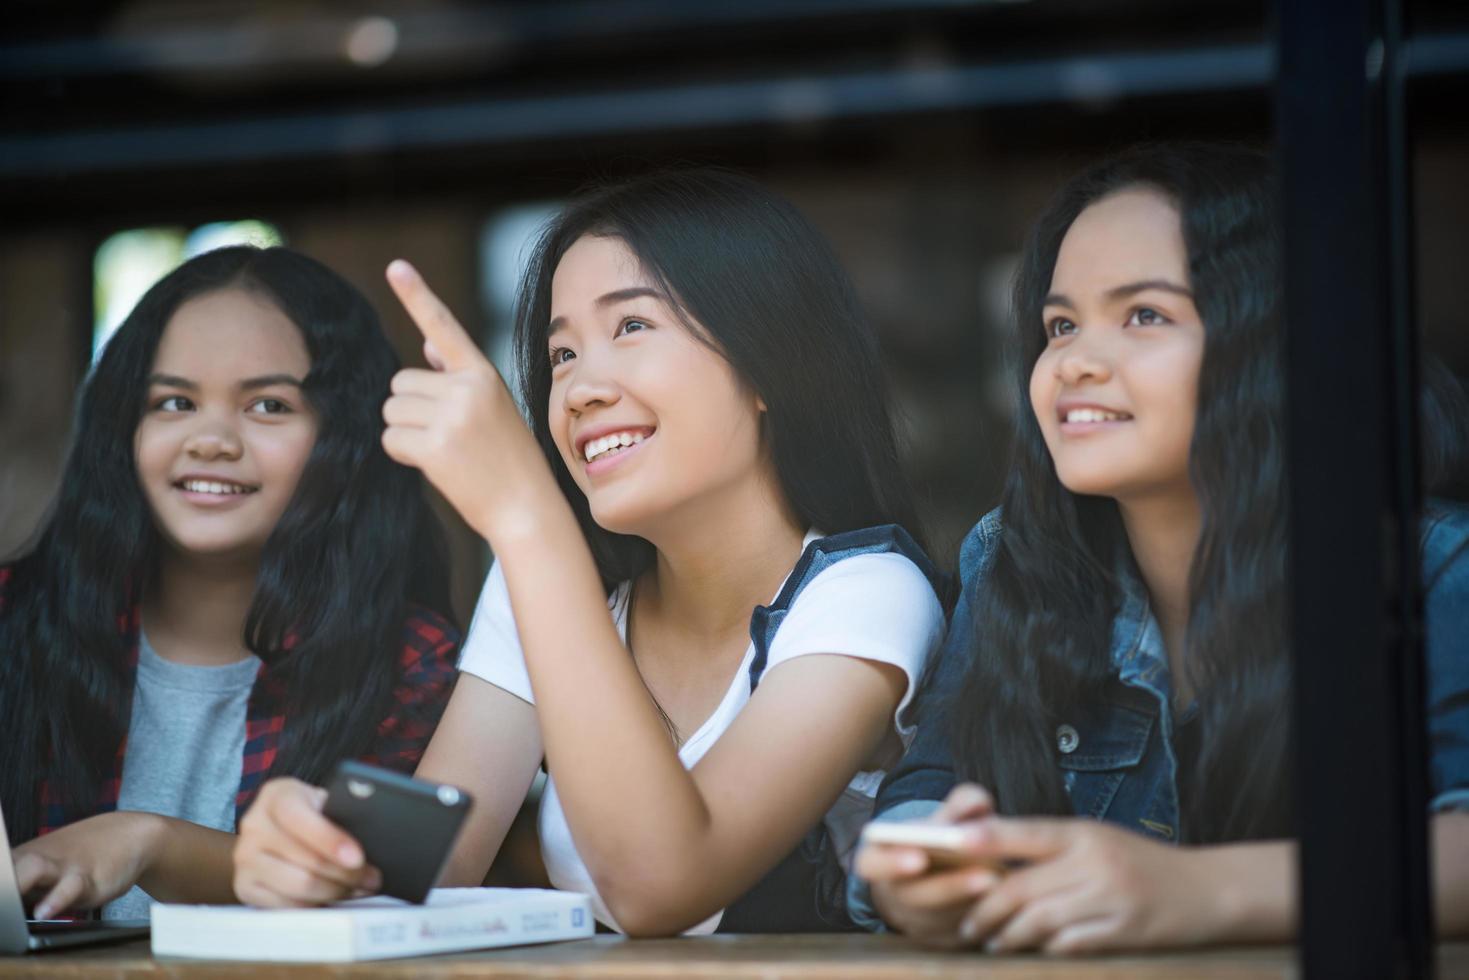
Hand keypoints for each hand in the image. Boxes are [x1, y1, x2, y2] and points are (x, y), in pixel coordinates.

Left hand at [13, 811, 164, 917]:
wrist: (136, 833)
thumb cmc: (85, 852)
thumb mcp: (46, 862)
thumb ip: (22, 879)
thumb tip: (1, 899)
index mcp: (20, 856)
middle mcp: (36, 859)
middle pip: (6, 866)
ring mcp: (62, 867)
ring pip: (31, 870)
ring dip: (18, 883)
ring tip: (9, 898)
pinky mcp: (86, 880)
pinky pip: (69, 889)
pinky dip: (56, 900)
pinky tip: (46, 910)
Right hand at [233, 777, 380, 907]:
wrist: (278, 828)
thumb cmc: (312, 813)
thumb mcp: (325, 802)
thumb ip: (343, 813)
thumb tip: (372, 835)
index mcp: (276, 795)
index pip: (300, 818)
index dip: (330, 840)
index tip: (357, 858)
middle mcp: (254, 824)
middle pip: (305, 860)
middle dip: (347, 873)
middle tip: (372, 878)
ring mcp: (245, 858)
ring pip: (299, 886)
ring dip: (336, 891)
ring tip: (357, 888)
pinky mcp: (245, 886)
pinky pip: (287, 906)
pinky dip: (316, 905)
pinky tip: (334, 897)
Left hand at [380, 259, 557, 541]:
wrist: (527, 508)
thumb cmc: (509, 459)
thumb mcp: (495, 408)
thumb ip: (459, 377)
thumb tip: (427, 347)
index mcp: (483, 374)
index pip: (444, 327)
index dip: (417, 295)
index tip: (396, 266)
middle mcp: (467, 388)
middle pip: (400, 382)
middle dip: (411, 408)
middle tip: (447, 435)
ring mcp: (451, 417)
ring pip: (392, 410)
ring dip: (405, 432)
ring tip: (446, 450)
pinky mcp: (434, 447)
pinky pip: (391, 438)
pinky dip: (403, 454)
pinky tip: (435, 465)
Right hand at [854, 783, 999, 948]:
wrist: (937, 870)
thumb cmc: (939, 836)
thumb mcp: (947, 815)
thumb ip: (963, 803)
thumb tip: (978, 804)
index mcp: (878, 859)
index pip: (871, 866)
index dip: (891, 864)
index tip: (920, 858)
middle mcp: (892, 896)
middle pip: (915, 898)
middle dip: (951, 887)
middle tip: (988, 877)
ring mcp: (915, 924)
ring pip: (943, 922)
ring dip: (975, 906)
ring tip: (1008, 889)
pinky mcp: (941, 942)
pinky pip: (963, 938)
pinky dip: (986, 923)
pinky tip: (1011, 907)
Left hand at [956, 817, 1227, 953]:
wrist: (1206, 889)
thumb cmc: (1140, 861)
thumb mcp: (1097, 838)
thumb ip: (1051, 846)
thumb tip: (990, 851)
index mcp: (1084, 833)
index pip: (1026, 833)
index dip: (986, 839)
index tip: (951, 846)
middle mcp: (1095, 863)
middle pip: (1023, 886)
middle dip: (986, 907)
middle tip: (966, 921)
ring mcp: (1110, 900)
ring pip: (1040, 921)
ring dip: (1008, 935)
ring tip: (990, 941)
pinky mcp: (1123, 933)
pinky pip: (1070, 945)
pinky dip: (1044, 950)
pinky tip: (1029, 952)